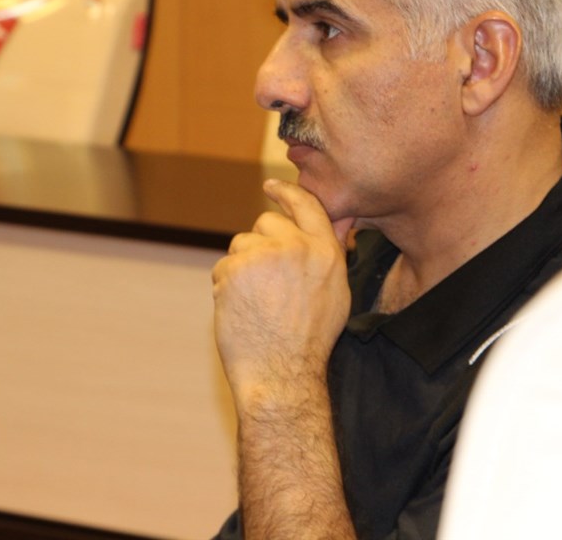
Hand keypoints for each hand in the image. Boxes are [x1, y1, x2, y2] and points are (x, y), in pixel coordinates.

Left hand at [212, 179, 354, 404]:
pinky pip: (222, 268)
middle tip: (264, 283)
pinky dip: (225, 288)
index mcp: (325, 252)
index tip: (271, 186)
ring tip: (256, 305)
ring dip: (240, 269)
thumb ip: (332, 252)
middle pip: (265, 222)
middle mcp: (297, 247)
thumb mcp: (336, 292)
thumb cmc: (309, 341)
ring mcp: (264, 255)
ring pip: (239, 245)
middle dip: (258, 243)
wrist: (282, 374)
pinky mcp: (234, 269)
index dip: (287, 193)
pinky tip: (240, 312)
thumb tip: (339, 221)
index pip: (307, 205)